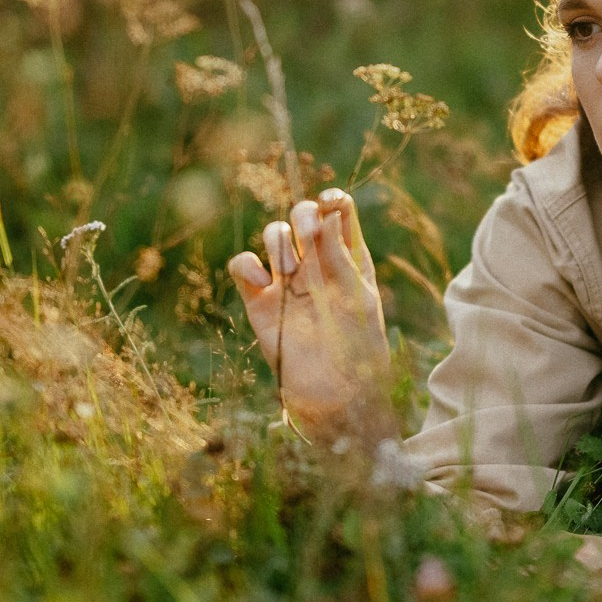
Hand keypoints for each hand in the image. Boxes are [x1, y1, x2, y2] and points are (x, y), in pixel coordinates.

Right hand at [228, 189, 394, 443]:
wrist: (336, 400)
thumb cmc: (358, 351)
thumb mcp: (358, 298)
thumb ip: (341, 256)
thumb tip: (327, 213)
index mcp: (349, 261)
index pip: (338, 214)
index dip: (332, 201)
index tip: (329, 204)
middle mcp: (317, 267)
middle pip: (302, 216)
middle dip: (302, 217)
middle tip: (308, 238)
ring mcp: (287, 283)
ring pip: (274, 235)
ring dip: (279, 242)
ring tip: (291, 271)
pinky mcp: (259, 303)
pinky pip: (242, 266)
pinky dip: (247, 264)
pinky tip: (263, 283)